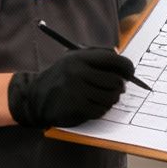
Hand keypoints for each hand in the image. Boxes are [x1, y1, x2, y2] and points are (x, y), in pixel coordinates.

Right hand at [8, 47, 134, 128]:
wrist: (35, 98)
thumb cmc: (61, 78)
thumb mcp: (73, 60)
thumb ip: (96, 57)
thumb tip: (122, 62)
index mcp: (79, 57)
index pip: (113, 60)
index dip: (127, 67)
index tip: (130, 73)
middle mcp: (78, 72)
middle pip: (115, 81)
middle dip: (119, 87)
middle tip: (117, 89)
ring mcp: (77, 90)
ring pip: (111, 97)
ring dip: (111, 100)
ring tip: (104, 98)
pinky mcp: (77, 107)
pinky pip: (101, 110)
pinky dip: (101, 110)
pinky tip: (93, 106)